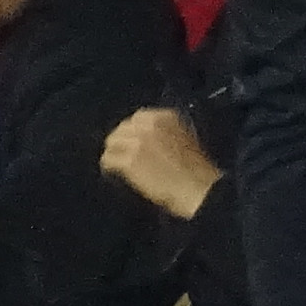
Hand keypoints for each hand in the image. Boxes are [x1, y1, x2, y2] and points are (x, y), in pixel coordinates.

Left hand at [100, 106, 223, 220]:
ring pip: (112, 143)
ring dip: (115, 153)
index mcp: (165, 117)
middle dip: (122, 141)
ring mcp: (137, 142)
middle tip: (124, 154)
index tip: (135, 141)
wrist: (197, 188)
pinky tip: (115, 173)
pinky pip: (108, 160)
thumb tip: (145, 137)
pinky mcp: (128, 161)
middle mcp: (149, 125)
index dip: (135, 131)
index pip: (138, 117)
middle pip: (122, 128)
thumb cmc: (197, 170)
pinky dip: (109, 167)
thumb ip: (164, 132)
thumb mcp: (185, 139)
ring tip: (118, 165)